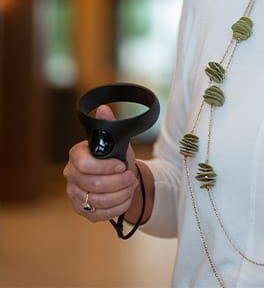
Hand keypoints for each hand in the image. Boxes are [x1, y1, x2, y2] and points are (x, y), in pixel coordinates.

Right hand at [63, 105, 137, 222]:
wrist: (120, 175)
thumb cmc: (116, 156)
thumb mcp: (116, 139)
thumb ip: (108, 124)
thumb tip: (103, 109)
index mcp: (77, 156)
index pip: (85, 165)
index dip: (105, 167)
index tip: (122, 165)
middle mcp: (71, 176)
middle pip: (94, 185)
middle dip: (119, 182)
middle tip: (131, 176)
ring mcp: (75, 195)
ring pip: (99, 201)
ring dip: (122, 194)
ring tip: (131, 185)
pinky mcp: (82, 210)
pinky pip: (100, 214)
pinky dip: (119, 206)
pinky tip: (126, 197)